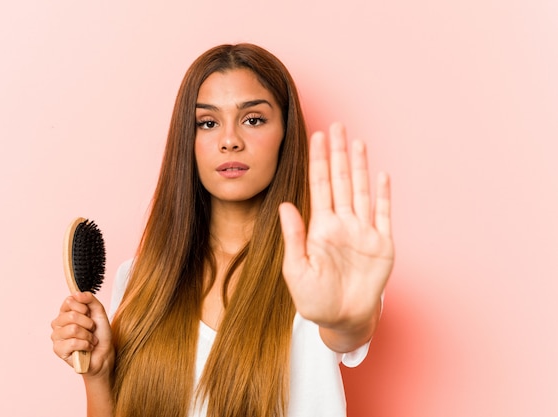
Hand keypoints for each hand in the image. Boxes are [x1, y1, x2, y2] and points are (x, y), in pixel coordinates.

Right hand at [51, 292, 114, 377]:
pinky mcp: (58, 350)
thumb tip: (76, 293)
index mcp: (66, 312)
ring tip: (90, 339)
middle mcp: (58, 323)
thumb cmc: (100, 333)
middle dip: (88, 323)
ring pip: (73, 329)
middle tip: (91, 329)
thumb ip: (90, 299)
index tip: (89, 315)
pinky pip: (73, 342)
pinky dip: (86, 345)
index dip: (84, 308)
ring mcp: (56, 336)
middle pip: (72, 316)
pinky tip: (87, 348)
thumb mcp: (99, 312)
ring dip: (88, 335)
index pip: (69, 301)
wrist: (104, 354)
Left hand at [279, 123, 393, 331]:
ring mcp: (363, 232)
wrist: (342, 320)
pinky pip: (383, 214)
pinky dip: (383, 195)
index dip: (318, 161)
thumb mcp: (297, 270)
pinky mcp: (382, 245)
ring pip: (361, 191)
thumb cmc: (315, 300)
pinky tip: (381, 175)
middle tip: (336, 126)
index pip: (319, 186)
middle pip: (341, 181)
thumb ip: (293, 237)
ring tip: (357, 141)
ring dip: (360, 166)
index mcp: (320, 228)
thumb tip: (284, 205)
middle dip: (338, 153)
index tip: (316, 137)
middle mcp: (342, 224)